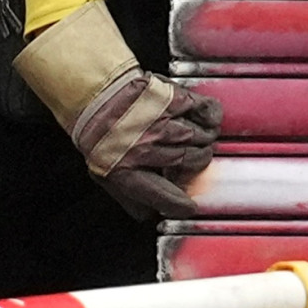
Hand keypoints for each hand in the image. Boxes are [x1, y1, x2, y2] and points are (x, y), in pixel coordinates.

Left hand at [14, 0, 219, 214]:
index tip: (188, 206)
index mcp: (126, 170)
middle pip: (192, 163)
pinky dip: (212, 118)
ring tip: (193, 136)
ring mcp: (162, 122)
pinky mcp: (173, 98)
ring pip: (202, 139)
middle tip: (188, 158)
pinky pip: (207, 112)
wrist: (94, 93)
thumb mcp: (105, 173)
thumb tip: (154, 215)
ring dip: (203, 140)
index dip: (180, 204)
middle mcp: (146, 147)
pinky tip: (207, 120)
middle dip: (195, 163)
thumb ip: (131, 198)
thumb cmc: (102, 133)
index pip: (163, 196)